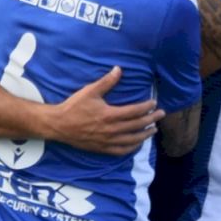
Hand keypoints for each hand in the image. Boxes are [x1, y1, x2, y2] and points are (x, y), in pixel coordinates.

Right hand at [43, 67, 164, 155]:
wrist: (59, 125)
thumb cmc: (74, 106)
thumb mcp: (90, 91)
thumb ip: (106, 82)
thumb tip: (119, 69)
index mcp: (110, 114)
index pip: (134, 111)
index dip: (146, 107)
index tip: (154, 103)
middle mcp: (111, 130)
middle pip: (137, 125)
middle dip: (151, 119)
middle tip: (161, 115)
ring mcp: (108, 141)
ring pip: (132, 140)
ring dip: (145, 134)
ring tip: (154, 130)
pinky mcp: (102, 148)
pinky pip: (121, 150)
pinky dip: (132, 147)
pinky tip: (137, 144)